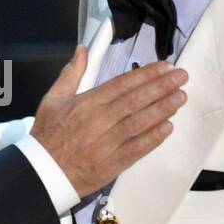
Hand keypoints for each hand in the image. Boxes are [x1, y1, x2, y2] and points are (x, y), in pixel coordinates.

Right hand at [30, 46, 186, 197]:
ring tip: (180, 97)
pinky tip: (168, 126)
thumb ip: (71, 73)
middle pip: (135, 100)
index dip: (146, 74)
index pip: (122, 84)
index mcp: (86, 104)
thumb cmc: (47, 137)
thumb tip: (82, 51)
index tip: (164, 67)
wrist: (42, 172)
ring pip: (140, 122)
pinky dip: (153, 137)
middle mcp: (98, 122)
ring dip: (163, 108)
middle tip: (181, 77)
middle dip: (161, 86)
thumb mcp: (52, 99)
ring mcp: (106, 143)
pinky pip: (137, 148)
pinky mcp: (112, 164)